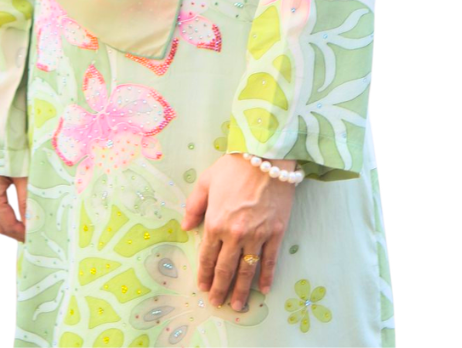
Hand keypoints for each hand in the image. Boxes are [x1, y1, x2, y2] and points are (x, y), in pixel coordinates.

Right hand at [0, 174, 27, 241]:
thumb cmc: (9, 147)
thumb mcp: (22, 174)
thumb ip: (26, 199)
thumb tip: (32, 221)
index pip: (7, 223)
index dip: (21, 232)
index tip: (33, 235)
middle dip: (13, 233)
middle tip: (30, 237)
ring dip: (6, 226)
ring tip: (22, 229)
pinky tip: (11, 217)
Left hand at [180, 154, 297, 309]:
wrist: (266, 156)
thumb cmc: (235, 166)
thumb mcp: (206, 181)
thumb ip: (194, 206)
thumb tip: (185, 227)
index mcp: (215, 222)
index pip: (208, 256)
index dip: (205, 273)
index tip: (203, 287)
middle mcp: (235, 234)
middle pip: (226, 269)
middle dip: (220, 288)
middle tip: (218, 303)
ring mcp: (257, 235)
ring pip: (247, 270)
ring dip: (241, 290)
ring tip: (237, 305)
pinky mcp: (276, 232)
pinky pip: (270, 260)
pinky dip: (267, 276)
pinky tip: (263, 289)